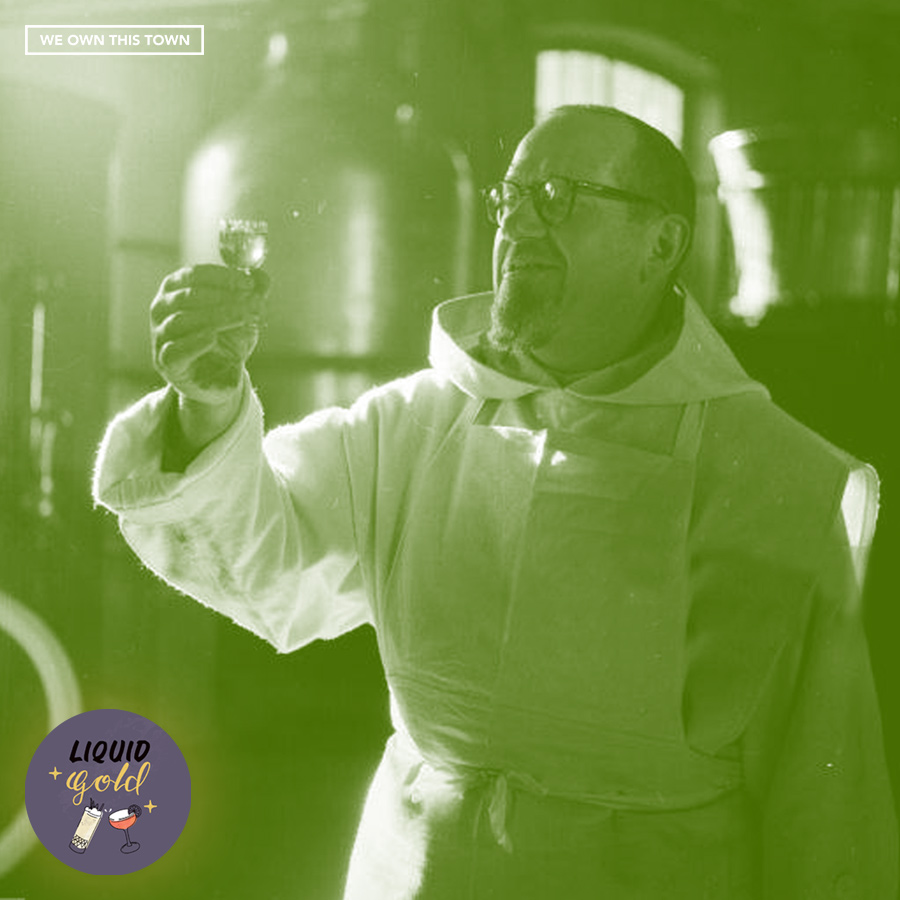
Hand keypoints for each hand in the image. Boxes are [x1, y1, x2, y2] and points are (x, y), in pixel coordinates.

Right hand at [150, 264, 267, 405]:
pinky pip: (175, 350)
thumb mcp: (244, 315)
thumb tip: (261, 276)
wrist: (221, 377)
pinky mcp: (165, 362)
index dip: (222, 277)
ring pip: (180, 321)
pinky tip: (213, 338)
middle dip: (223, 297)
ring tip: (243, 318)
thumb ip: (253, 294)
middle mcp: (162, 309)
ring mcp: (160, 335)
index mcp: (177, 289)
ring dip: (216, 317)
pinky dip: (194, 342)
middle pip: (187, 296)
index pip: (193, 275)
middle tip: (252, 303)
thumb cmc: (227, 339)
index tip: (249, 283)